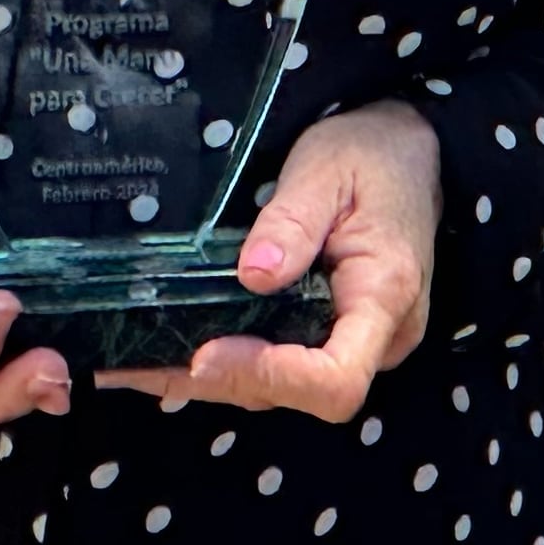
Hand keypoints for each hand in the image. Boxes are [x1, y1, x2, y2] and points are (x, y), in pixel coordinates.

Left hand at [101, 101, 438, 419]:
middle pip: (298, 393)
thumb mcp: (326, 169)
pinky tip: (169, 356)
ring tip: (136, 364)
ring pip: (282, 388)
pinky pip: (281, 367)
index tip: (208, 354)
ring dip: (212, 380)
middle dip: (222, 379)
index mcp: (385, 295)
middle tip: (140, 362)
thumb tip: (251, 275)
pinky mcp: (334, 337)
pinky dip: (227, 366)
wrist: (407, 152)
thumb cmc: (372, 154)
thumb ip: (292, 222)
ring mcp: (359, 344)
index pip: (336, 379)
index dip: (269, 376)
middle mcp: (380, 337)